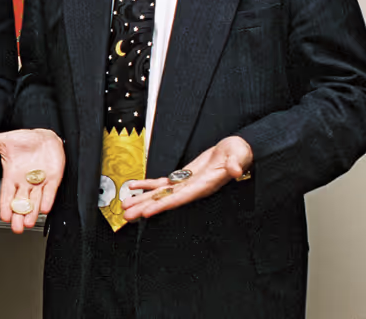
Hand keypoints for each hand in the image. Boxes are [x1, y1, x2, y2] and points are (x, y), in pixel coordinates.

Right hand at [0, 129, 64, 233]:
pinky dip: (48, 200)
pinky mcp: (53, 179)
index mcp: (12, 175)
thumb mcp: (4, 140)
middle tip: (16, 228)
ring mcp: (39, 181)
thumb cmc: (24, 140)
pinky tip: (44, 208)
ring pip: (35, 200)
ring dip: (32, 212)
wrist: (43, 137)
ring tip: (28, 223)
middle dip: (18, 215)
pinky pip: (50, 191)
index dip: (5, 206)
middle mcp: (25, 182)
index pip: (7, 194)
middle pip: (21, 202)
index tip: (4, 217)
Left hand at [121, 135, 252, 220]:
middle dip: (146, 208)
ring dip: (142, 200)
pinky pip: (162, 183)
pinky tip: (134, 186)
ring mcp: (186, 184)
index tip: (147, 213)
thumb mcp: (238, 156)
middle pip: (165, 200)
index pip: (180, 198)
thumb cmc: (239, 153)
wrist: (237, 150)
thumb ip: (235, 164)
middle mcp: (192, 188)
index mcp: (204, 186)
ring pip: (161, 194)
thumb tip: (235, 171)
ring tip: (125, 206)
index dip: (163, 206)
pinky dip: (147, 184)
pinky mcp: (183, 177)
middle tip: (127, 215)